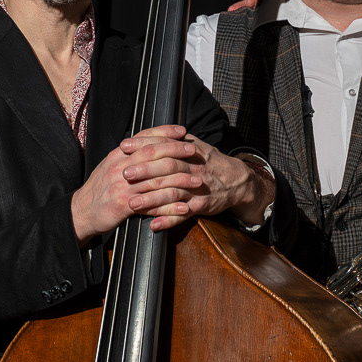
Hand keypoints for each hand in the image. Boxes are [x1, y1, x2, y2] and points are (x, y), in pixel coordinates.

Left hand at [70, 127, 272, 238]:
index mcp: (189, 149)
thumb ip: (172, 140)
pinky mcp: (201, 205)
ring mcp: (197, 187)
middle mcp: (193, 167)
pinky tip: (154, 225)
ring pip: (172, 192)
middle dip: (144, 171)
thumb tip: (145, 136)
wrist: (237, 180)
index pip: (163, 143)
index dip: (143, 144)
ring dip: (151, 200)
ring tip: (132, 205)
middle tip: (125, 175)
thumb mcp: (195, 144)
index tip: (123, 146)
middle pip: (167, 167)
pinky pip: (183, 214)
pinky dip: (168, 220)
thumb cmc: (209, 161)